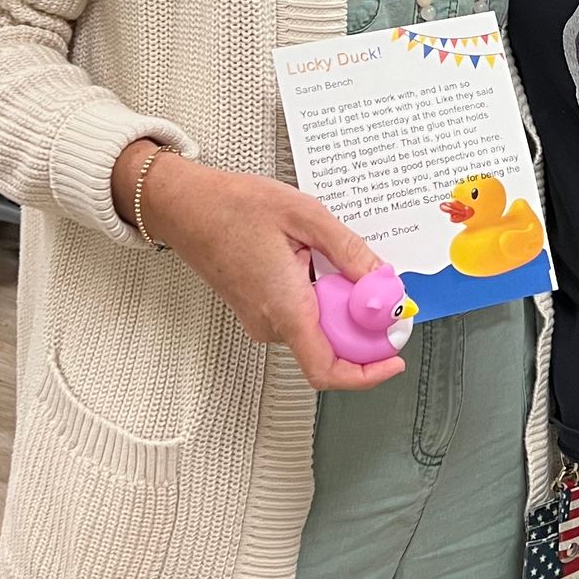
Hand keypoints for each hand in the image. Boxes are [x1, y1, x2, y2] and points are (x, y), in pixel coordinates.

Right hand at [116, 147, 403, 390]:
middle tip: (381, 288)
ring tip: (338, 261)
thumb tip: (384, 281)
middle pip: (332, 349)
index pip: (327, 370)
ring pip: (319, 331)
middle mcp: (271, 324)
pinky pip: (303, 318)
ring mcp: (262, 320)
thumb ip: (350, 251)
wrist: (185, 205)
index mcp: (285, 308)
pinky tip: (319, 263)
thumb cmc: (232, 206)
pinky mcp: (259, 311)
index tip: (393, 357)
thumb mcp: (306, 215)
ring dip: (342, 307)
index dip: (367, 373)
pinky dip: (324, 299)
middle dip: (363, 325)